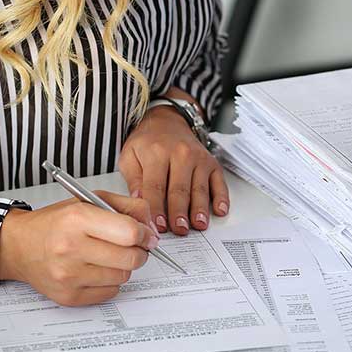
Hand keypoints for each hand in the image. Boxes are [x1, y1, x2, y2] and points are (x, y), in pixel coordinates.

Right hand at [0, 191, 157, 306]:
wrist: (20, 245)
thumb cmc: (56, 222)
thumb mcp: (89, 200)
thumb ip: (127, 207)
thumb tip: (151, 227)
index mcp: (77, 219)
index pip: (130, 232)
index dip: (145, 234)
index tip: (146, 235)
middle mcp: (70, 248)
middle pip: (131, 259)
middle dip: (138, 252)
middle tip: (132, 247)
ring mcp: (69, 276)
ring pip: (123, 277)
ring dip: (122, 267)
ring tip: (106, 256)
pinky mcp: (69, 296)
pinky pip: (110, 293)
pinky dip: (109, 282)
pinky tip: (96, 270)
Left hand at [119, 87, 229, 235]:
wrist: (167, 122)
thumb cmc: (148, 142)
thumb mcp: (130, 156)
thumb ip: (133, 180)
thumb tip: (139, 202)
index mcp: (156, 153)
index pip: (156, 186)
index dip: (157, 208)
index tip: (157, 226)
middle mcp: (181, 154)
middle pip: (180, 189)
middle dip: (179, 213)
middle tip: (179, 230)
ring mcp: (199, 159)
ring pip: (199, 188)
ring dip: (199, 209)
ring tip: (198, 225)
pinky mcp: (212, 164)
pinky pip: (219, 182)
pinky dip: (221, 197)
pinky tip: (220, 210)